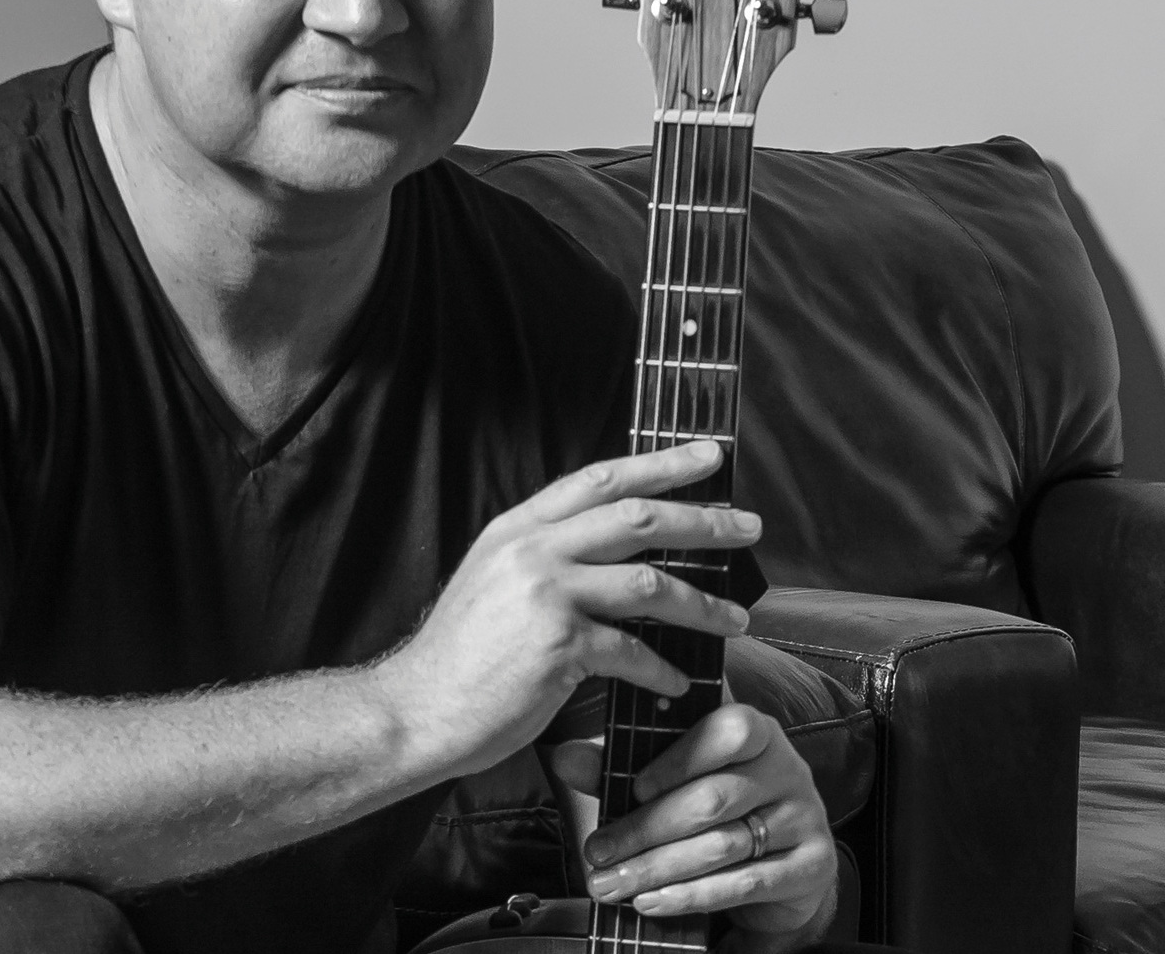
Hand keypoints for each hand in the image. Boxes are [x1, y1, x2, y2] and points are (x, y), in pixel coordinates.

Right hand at [371, 441, 758, 780]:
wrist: (415, 708)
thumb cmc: (459, 656)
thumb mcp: (492, 580)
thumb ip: (543, 556)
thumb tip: (609, 552)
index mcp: (517, 528)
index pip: (600, 479)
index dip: (659, 464)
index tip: (707, 456)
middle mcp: (532, 550)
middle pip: (638, 518)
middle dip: (704, 522)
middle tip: (749, 528)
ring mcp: (545, 595)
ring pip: (649, 584)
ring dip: (702, 604)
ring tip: (735, 620)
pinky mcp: (558, 646)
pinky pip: (632, 651)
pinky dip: (661, 670)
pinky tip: (675, 684)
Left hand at [578, 703, 838, 952]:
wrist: (784, 866)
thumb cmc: (722, 809)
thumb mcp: (675, 779)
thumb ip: (622, 765)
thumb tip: (566, 756)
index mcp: (756, 731)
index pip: (728, 730)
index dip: (679, 758)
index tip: (633, 786)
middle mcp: (786, 768)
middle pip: (713, 798)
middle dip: (646, 829)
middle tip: (598, 851)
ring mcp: (804, 818)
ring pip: (723, 844)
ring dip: (658, 868)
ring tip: (612, 883)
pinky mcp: (812, 866)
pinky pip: (745, 883)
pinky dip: (692, 896)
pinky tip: (653, 901)